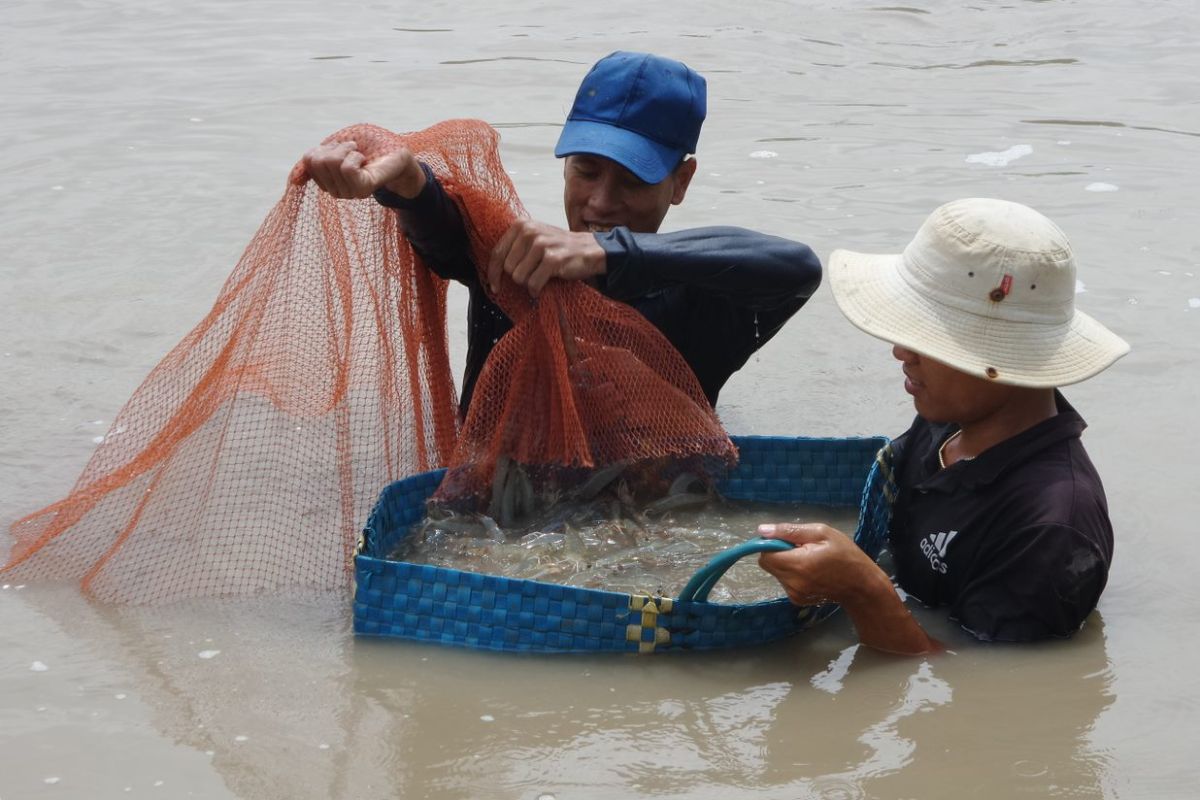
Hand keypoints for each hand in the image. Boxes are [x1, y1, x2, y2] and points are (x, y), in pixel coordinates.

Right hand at [301, 141, 424, 199]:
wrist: (397, 151)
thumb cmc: (368, 147)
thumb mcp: (335, 147)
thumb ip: (313, 161)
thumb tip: (294, 181)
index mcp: (328, 181)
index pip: (309, 160)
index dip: (324, 146)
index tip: (340, 148)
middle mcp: (337, 191)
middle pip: (317, 161)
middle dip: (335, 146)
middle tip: (353, 150)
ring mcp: (350, 192)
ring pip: (331, 162)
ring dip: (348, 149)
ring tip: (361, 154)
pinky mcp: (363, 189)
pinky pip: (346, 168)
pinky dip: (355, 156)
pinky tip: (365, 160)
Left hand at [488, 220, 605, 297]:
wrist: (589, 249)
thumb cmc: (558, 248)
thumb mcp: (534, 239)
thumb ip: (514, 248)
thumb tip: (492, 272)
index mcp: (521, 225)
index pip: (497, 253)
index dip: (493, 273)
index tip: (495, 287)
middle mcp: (529, 231)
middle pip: (508, 268)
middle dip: (519, 276)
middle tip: (533, 273)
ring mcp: (541, 245)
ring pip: (519, 277)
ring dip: (530, 282)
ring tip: (541, 275)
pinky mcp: (553, 259)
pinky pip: (534, 284)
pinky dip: (537, 289)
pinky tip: (545, 284)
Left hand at [758, 522, 940, 655]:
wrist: (862, 586)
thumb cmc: (846, 555)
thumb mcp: (822, 533)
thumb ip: (789, 531)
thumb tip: (762, 531)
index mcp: (797, 565)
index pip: (765, 554)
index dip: (772, 544)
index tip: (787, 540)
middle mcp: (792, 583)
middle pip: (768, 564)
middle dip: (779, 553)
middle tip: (802, 548)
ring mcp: (794, 594)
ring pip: (776, 572)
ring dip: (787, 563)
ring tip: (810, 559)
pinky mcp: (797, 600)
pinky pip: (785, 581)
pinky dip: (793, 574)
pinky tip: (811, 571)